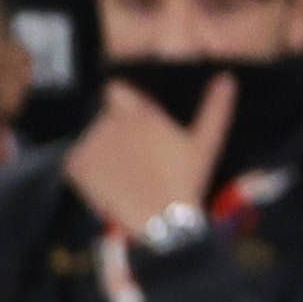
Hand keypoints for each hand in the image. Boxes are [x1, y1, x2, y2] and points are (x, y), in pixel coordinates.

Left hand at [63, 70, 230, 238]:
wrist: (162, 223)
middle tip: (136, 160)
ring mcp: (91, 144)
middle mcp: (111, 123)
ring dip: (104, 152)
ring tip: (127, 175)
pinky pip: (76, 161)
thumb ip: (214, 108)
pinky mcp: (76, 165)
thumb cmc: (186, 182)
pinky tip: (111, 185)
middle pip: (105, 119)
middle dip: (117, 133)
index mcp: (140, 113)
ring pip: (92, 140)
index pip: (116, 91)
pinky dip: (88, 171)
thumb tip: (226, 79)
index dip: (124, 105)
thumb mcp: (205, 143)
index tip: (135, 123)